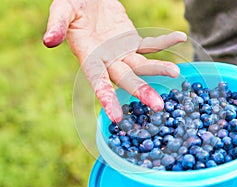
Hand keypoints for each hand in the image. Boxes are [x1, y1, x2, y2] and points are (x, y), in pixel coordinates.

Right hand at [43, 0, 186, 122]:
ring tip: (175, 72)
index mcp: (89, 57)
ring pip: (142, 66)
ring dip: (158, 69)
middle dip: (141, 91)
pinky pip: (150, 44)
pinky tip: (180, 37)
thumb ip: (58, 24)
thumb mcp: (63, 8)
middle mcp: (107, 60)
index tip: (117, 117)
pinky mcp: (133, 42)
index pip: (97, 81)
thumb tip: (48, 40)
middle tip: (158, 105)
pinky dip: (165, 42)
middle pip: (126, 79)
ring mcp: (122, 53)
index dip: (107, 98)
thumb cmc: (74, 2)